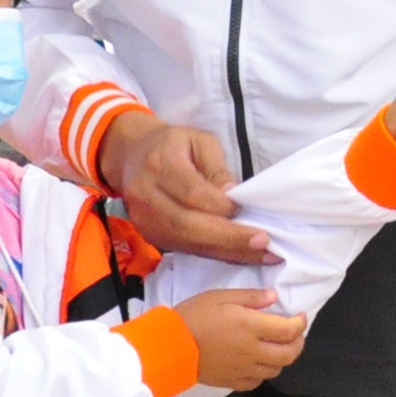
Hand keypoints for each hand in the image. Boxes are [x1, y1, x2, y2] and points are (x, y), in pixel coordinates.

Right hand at [98, 112, 272, 264]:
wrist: (131, 156)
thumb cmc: (172, 145)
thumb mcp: (199, 141)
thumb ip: (216, 168)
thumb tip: (233, 195)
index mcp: (160, 165)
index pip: (192, 193)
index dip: (220, 206)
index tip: (247, 209)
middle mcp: (147, 197)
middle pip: (188, 225)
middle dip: (229, 237)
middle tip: (264, 243)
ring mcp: (145, 221)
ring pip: (188, 243)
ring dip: (228, 252)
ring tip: (263, 255)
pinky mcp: (151, 236)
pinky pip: (186, 249)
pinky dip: (217, 254)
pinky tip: (243, 255)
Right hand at [173, 288, 305, 393]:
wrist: (166, 347)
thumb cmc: (192, 316)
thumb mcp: (220, 296)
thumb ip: (250, 298)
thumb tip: (274, 298)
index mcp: (250, 327)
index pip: (289, 330)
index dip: (300, 323)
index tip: (300, 316)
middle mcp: (252, 351)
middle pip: (289, 354)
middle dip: (298, 343)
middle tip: (294, 333)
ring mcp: (242, 369)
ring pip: (276, 370)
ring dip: (282, 358)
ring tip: (277, 346)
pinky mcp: (231, 382)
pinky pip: (257, 382)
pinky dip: (264, 373)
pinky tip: (258, 362)